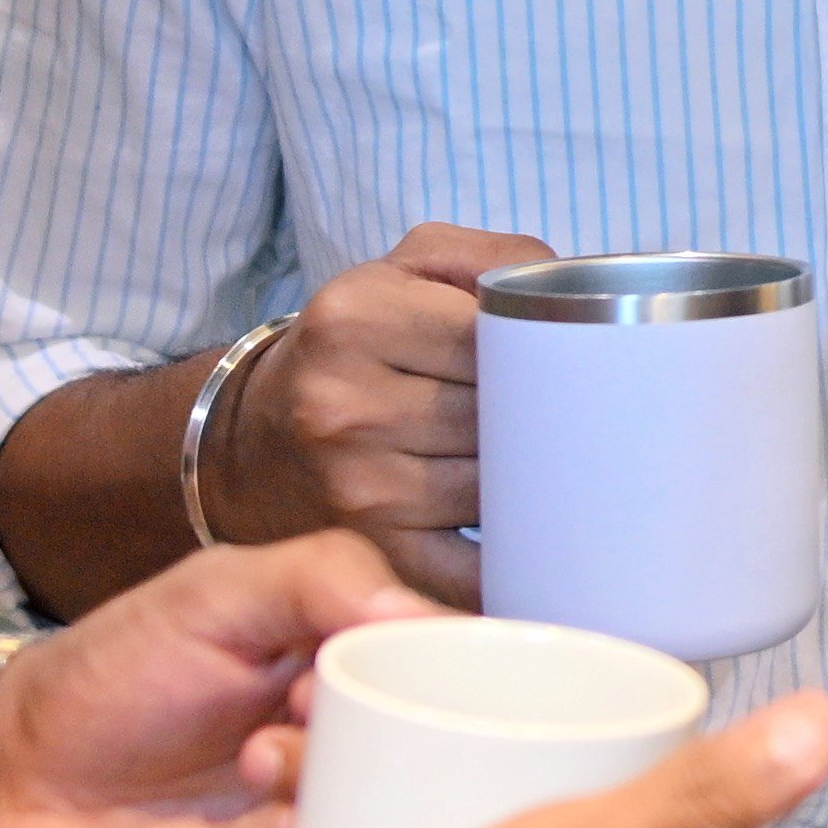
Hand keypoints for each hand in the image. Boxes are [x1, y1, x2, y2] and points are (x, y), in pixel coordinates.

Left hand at [0, 532, 442, 827]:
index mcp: (358, 674)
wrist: (9, 785)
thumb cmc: (110, 678)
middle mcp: (361, 756)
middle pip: (450, 760)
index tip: (379, 655)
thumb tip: (422, 613)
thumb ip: (322, 577)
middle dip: (398, 736)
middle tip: (306, 713)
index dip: (442, 669)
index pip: (459, 676)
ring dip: (350, 798)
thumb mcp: (215, 593)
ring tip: (266, 769)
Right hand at [227, 220, 546, 596]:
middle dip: (543, 419)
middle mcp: (345, 403)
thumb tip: (577, 300)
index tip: (564, 363)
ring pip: (499, 486)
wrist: (250, 441)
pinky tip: (532, 537)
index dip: (543, 353)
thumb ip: (491, 259)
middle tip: (561, 416)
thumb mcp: (404, 273)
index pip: (498, 337)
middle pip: (502, 417)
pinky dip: (514, 557)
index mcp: (355, 318)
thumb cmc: (352, 348)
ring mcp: (358, 486)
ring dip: (531, 481)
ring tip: (537, 464)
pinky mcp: (377, 552)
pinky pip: (474, 568)